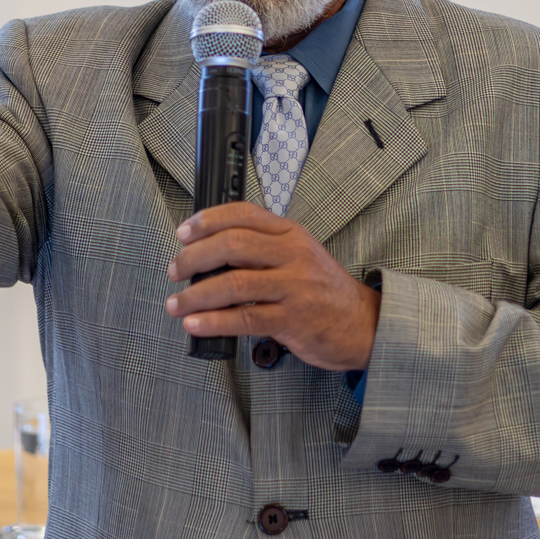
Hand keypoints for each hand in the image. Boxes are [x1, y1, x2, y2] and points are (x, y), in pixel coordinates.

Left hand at [165, 202, 380, 370]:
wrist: (363, 324)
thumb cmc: (325, 291)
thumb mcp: (301, 255)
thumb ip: (264, 248)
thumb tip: (211, 252)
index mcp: (291, 234)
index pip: (243, 214)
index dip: (207, 220)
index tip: (184, 232)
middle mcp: (293, 255)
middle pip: (233, 245)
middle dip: (194, 257)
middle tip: (176, 269)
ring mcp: (294, 287)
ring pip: (234, 283)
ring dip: (196, 294)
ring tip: (177, 303)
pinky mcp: (293, 320)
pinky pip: (244, 318)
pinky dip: (213, 321)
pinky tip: (195, 324)